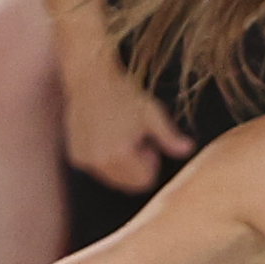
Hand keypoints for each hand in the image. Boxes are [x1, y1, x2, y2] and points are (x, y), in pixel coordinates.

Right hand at [62, 46, 191, 193]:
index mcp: (119, 154)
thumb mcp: (153, 114)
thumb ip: (170, 137)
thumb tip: (188, 149)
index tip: (147, 142)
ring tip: (121, 136)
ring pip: (113, 178)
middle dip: (136, 166)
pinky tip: (106, 136)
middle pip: (128, 184)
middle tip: (134, 139)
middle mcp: (98, 161)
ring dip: (121, 164)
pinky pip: (98, 170)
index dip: (151, 163)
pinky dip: (106, 159)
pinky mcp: (75, 156)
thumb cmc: (124, 94)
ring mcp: (84, 160)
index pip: (144, 181)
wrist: (90, 79)